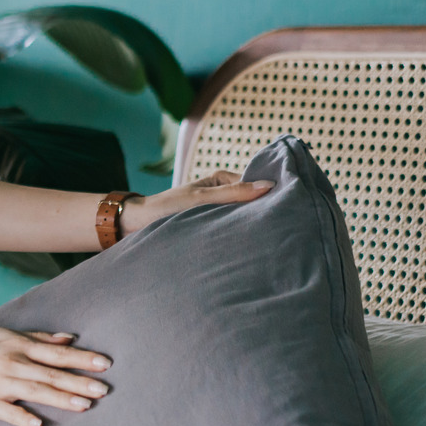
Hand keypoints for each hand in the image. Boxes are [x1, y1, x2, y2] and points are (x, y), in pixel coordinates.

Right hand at [0, 328, 111, 425]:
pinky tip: (38, 424)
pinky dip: (21, 417)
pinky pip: (7, 412)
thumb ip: (39, 338)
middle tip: (105, 389)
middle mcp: (13, 364)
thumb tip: (69, 338)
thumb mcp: (7, 335)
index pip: (57, 354)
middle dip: (80, 381)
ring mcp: (0, 384)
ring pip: (35, 391)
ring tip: (85, 405)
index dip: (82, 359)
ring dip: (61, 398)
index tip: (105, 364)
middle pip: (52, 373)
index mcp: (19, 346)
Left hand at [120, 170, 273, 234]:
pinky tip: (248, 245)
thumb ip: (234, 194)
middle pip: (251, 203)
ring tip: (267, 237)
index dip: (268, 195)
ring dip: (249, 226)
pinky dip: (238, 236)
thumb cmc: (167, 207)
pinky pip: (231, 230)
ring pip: (242, 218)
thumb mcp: (202, 198)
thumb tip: (269, 185)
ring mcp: (218, 212)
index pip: (254, 185)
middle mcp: (222, 195)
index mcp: (222, 180)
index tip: (286, 205)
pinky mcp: (211, 228)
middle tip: (281, 225)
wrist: (138, 225)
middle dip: (262, 212)